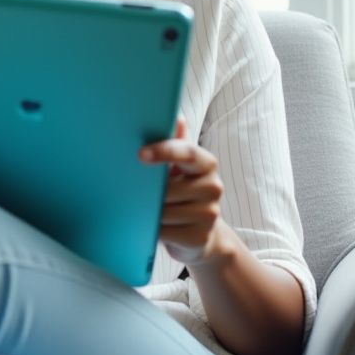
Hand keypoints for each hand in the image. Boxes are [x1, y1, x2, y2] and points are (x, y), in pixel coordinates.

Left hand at [140, 117, 233, 264]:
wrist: (200, 235)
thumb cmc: (183, 194)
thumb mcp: (180, 168)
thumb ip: (176, 143)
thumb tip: (176, 118)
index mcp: (206, 164)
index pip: (188, 153)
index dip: (164, 151)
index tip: (140, 154)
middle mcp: (214, 187)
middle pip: (168, 188)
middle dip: (150, 193)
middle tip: (143, 193)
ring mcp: (210, 214)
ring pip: (164, 211)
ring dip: (150, 212)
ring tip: (153, 210)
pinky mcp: (200, 236)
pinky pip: (164, 231)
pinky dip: (154, 230)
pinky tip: (157, 226)